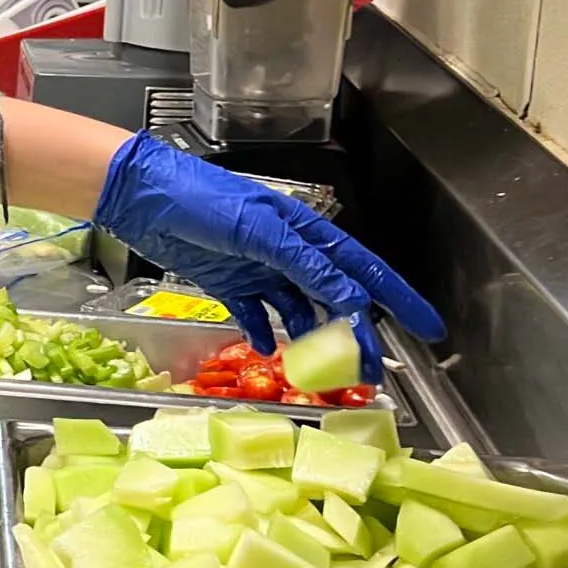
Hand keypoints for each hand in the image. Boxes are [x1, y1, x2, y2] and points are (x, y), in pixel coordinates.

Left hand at [91, 134, 444, 376]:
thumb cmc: (200, 199)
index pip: (363, 271)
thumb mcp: (259, 230)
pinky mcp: (227, 282)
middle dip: (357, 334)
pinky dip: (264, 334)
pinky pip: (255, 314)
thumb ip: (306, 264)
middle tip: (372, 370)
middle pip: (335, 298)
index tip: (427, 330)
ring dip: (311, 340)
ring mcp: (258, 269)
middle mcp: (287, 252)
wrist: (140, 195)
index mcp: (305, 232)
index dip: (398, 300)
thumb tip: (352, 300)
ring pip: (298, 311)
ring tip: (321, 372)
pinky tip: (269, 352)